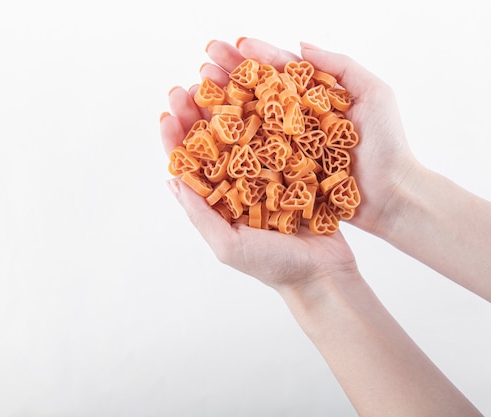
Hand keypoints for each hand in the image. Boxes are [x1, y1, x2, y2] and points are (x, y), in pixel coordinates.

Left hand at [160, 39, 358, 291]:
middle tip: (187, 87)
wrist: (323, 272)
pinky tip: (259, 92)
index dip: (175, 139)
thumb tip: (171, 179)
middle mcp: (238, 184)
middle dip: (196, 114)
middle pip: (212, 142)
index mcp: (218, 201)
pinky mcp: (293, 167)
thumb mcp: (228, 246)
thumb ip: (200, 215)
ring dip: (227, 106)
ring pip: (242, 132)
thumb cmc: (273, 266)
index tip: (167, 114)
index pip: (189, 165)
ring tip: (216, 80)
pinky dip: (266, 114)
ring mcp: (265, 173)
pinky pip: (277, 136)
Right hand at [213, 38, 418, 235]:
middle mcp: (297, 120)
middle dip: (230, 76)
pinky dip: (229, 144)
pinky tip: (208, 132)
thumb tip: (300, 43)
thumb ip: (340, 66)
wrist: (392, 196)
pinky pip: (253, 156)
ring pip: (249, 122)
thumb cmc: (388, 145)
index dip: (257, 56)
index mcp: (315, 98)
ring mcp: (288, 147)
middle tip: (204, 63)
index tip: (235, 44)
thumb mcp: (374, 93)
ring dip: (222, 106)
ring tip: (196, 91)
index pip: (281, 71)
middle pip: (258, 93)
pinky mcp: (283, 173)